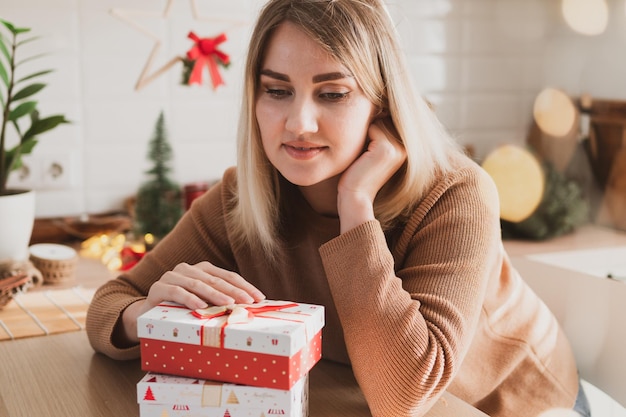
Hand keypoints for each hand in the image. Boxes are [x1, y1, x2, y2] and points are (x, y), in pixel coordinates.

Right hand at [118, 262, 264, 344]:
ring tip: (229, 304)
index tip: (259, 298)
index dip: (244, 286)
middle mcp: (188, 269)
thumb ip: (220, 303)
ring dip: (215, 295)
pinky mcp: (158, 288)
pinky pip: (176, 292)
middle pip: (215, 280)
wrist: (146, 319)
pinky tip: (201, 307)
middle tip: (248, 302)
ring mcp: (172, 276)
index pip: (227, 276)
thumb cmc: (180, 312)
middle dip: (234, 291)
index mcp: (202, 270)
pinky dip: (190, 299)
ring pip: (198, 284)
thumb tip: (249, 310)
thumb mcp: (203, 305)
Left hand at [337, 119, 406, 232]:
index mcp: (407, 146)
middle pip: (384, 116)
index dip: (374, 123)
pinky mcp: (387, 149)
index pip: (389, 117)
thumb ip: (379, 130)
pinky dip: (360, 136)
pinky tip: (360, 155)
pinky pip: (372, 126)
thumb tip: (377, 105)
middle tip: (363, 151)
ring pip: (378, 120)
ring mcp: (399, 147)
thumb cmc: (358, 174)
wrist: (355, 197)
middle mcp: (407, 146)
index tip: (367, 145)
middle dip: (368, 125)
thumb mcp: (371, 149)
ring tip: (361, 154)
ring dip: (363, 131)